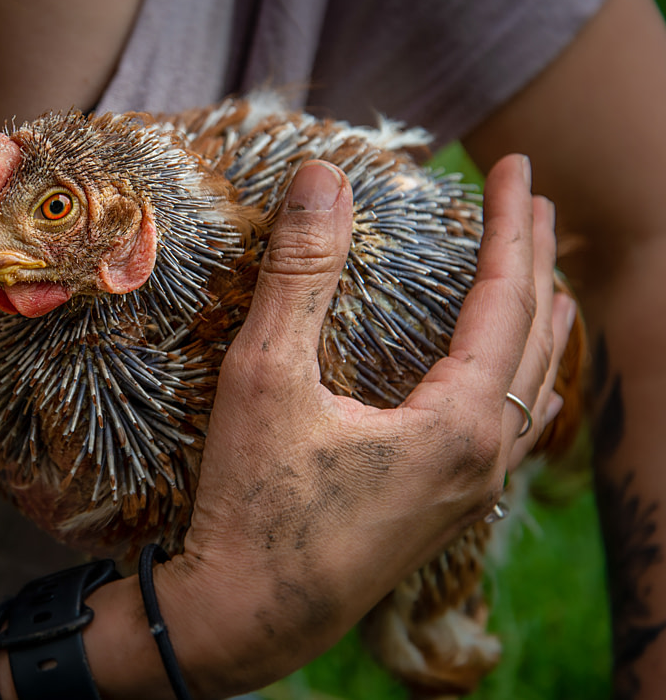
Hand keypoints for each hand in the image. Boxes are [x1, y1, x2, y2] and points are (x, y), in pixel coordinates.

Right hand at [153, 154, 572, 696]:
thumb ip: (300, 273)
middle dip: (536, 261)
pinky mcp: (446, 511)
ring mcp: (471, 492)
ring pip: (533, 386)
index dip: (511, 225)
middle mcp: (485, 457)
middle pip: (536, 337)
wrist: (247, 617)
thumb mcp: (266, 377)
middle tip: (533, 202)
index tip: (512, 167)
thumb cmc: (254, 503)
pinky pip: (511, 425)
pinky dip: (518, 374)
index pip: (507, 298)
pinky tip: (503, 373)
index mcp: (459, 422)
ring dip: (535, 319)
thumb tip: (323, 175)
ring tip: (537, 275)